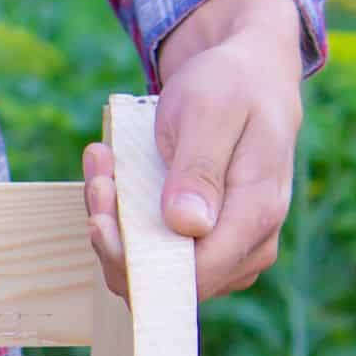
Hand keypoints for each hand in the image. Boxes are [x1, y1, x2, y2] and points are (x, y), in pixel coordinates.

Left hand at [83, 0, 304, 299]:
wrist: (249, 76)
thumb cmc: (231, 87)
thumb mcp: (210, 112)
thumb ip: (200, 170)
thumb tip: (187, 226)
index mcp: (256, 215)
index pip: (192, 276)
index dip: (135, 258)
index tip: (100, 213)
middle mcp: (247, 246)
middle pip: (163, 279)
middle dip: (116, 237)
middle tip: (99, 177)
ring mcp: (227, 251)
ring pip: (150, 269)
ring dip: (114, 223)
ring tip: (102, 167)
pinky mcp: (203, 245)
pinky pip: (151, 250)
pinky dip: (122, 218)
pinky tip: (110, 176)